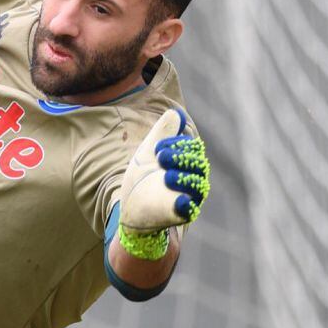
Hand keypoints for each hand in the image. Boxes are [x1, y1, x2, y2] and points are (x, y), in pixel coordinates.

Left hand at [118, 108, 209, 259]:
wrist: (130, 204)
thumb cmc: (144, 175)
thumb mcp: (150, 151)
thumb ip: (162, 132)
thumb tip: (175, 113)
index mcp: (187, 161)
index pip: (193, 148)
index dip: (177, 144)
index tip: (157, 147)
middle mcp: (193, 178)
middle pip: (198, 165)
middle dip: (180, 158)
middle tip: (160, 156)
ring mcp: (189, 197)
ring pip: (197, 186)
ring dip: (183, 179)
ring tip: (166, 176)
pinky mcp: (181, 214)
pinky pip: (190, 210)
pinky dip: (187, 205)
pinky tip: (181, 200)